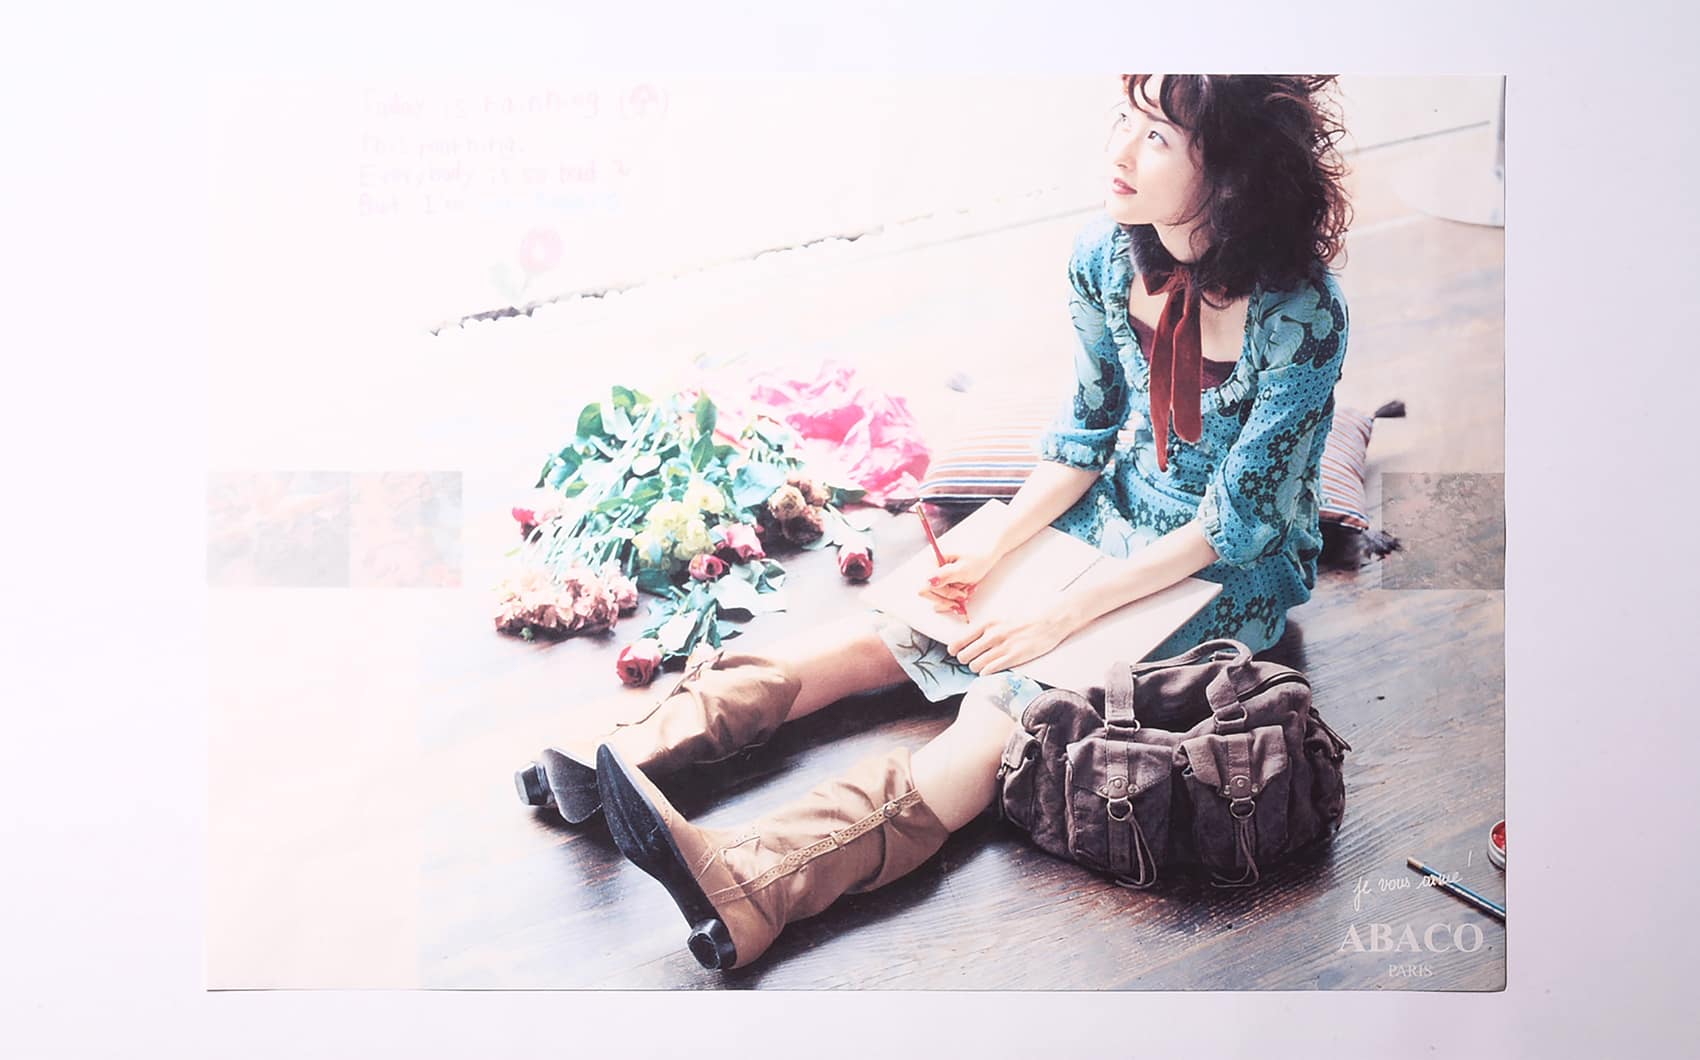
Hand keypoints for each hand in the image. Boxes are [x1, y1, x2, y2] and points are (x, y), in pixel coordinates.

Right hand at [917, 548, 999, 615]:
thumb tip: (930, 581)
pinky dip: (954, 597)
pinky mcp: (941, 582)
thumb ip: (946, 575)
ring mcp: (935, 576)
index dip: (944, 593)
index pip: (928, 586)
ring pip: (935, 596)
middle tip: (964, 595)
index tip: (960, 595)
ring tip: (966, 590)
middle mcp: (931, 569)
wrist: (985, 556)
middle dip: (947, 597)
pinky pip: (941, 596)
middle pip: (928, 593)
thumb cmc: (976, 559)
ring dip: (952, 597)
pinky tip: (964, 590)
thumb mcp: (963, 568)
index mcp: (932, 561)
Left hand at [946, 605, 1076, 675]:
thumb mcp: (999, 620)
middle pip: (964, 656)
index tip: (957, 653)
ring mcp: (1002, 647)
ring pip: (975, 666)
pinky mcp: (1013, 657)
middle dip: (967, 661)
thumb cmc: (1023, 623)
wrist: (1047, 623)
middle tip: (974, 660)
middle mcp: (992, 635)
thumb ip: (983, 630)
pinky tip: (994, 668)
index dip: (955, 650)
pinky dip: (988, 673)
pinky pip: (989, 671)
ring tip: (986, 665)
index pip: (958, 641)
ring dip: (978, 668)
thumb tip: (966, 643)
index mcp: (987, 624)